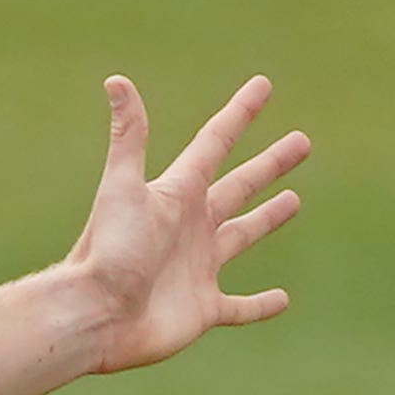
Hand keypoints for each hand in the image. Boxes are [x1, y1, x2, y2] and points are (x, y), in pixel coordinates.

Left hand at [57, 72, 309, 371]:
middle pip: (239, 186)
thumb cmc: (107, 250)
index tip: (263, 85)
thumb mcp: (122, 188)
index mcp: (177, 194)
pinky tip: (283, 299)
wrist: (93, 314)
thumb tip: (116, 79)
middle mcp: (190, 227)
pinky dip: (261, 305)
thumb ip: (129, 137)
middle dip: (269, 164)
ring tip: (293, 199)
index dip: (240, 113)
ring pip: (242, 236)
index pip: (215, 143)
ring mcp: (198, 268)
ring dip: (267, 218)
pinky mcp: (203, 309)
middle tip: (301, 142)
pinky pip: (241, 307)